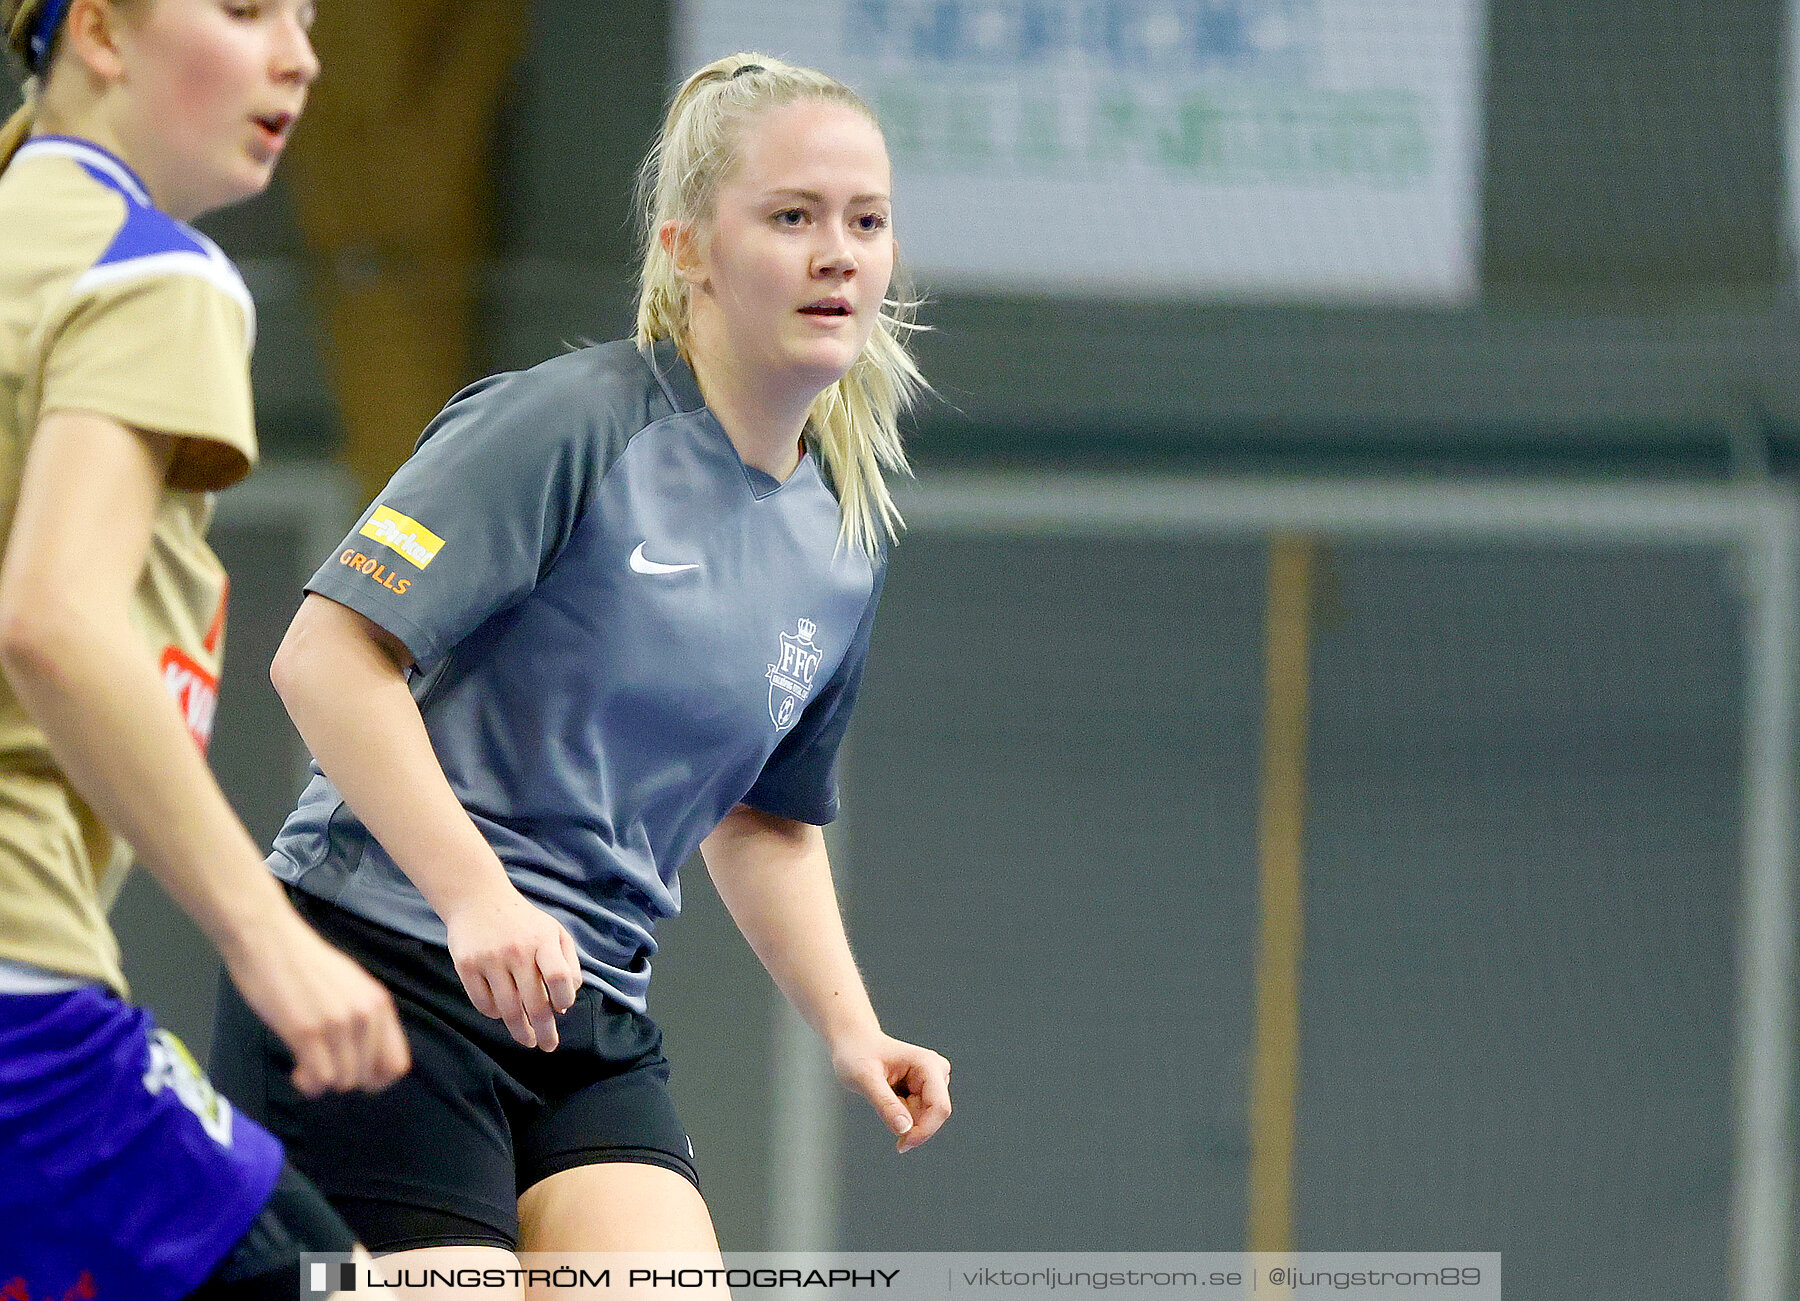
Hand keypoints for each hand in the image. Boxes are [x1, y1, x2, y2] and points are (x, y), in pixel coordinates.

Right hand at [223, 912, 410, 1096]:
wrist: (268, 940)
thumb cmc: (303, 964)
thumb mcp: (352, 986)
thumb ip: (365, 1017)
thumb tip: (368, 1060)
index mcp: (379, 1003)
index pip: (397, 1064)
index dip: (376, 1080)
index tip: (354, 1075)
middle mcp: (366, 1014)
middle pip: (367, 1078)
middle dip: (343, 1080)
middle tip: (322, 1067)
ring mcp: (338, 1023)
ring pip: (343, 1082)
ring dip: (323, 1083)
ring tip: (305, 1066)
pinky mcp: (307, 1030)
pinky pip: (320, 1079)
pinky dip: (308, 1083)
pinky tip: (297, 1070)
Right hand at [442, 883, 581, 1049]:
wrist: (478, 898)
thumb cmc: (523, 921)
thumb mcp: (553, 931)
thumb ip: (567, 963)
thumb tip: (566, 1003)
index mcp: (543, 940)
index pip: (559, 978)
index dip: (564, 999)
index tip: (562, 1010)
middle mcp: (517, 950)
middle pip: (535, 1002)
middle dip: (544, 1030)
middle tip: (548, 1046)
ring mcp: (490, 959)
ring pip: (508, 1009)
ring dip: (520, 1030)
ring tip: (527, 1040)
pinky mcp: (466, 966)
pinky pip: (483, 1003)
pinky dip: (494, 1015)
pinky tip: (502, 1015)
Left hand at [832, 1033, 952, 1151]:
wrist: (853, 1043)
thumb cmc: (856, 1054)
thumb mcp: (864, 1078)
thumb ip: (884, 1103)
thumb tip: (905, 1129)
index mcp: (928, 1064)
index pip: (939, 1107)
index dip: (925, 1130)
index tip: (902, 1145)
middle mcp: (936, 1071)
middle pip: (934, 1115)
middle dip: (910, 1124)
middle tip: (880, 1109)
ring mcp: (933, 1080)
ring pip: (925, 1117)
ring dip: (903, 1117)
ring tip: (882, 1094)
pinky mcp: (925, 1089)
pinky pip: (918, 1115)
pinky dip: (901, 1115)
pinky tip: (888, 1096)